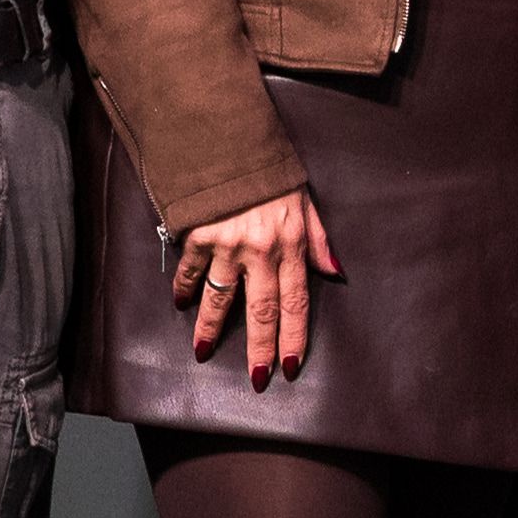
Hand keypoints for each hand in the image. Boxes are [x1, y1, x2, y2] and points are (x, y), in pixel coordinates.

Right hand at [172, 186, 334, 382]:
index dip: (295, 337)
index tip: (290, 366)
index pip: (297, 302)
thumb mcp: (305, 200)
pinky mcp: (198, 233)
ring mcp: (227, 244)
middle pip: (262, 311)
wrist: (229, 137)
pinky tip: (181, 303)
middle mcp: (261, 250)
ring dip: (210, 328)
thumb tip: (336, 271)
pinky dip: (184, 288)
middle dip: (260, 348)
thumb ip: (318, 239)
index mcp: (291, 244)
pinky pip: (190, 269)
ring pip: (220, 298)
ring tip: (203, 352)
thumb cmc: (270, 170)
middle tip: (257, 379)